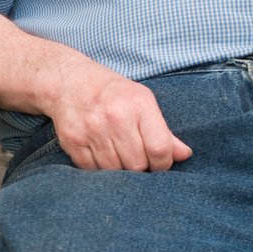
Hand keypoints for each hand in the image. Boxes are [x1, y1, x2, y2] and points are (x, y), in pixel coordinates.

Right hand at [46, 65, 192, 170]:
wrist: (67, 80)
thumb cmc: (112, 92)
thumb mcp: (142, 101)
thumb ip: (163, 131)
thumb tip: (185, 155)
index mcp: (138, 105)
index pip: (159, 149)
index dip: (163, 164)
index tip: (158, 164)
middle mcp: (115, 117)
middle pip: (137, 165)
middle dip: (140, 168)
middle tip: (137, 160)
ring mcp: (92, 130)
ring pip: (114, 171)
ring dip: (119, 170)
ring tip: (118, 156)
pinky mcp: (73, 141)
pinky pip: (92, 170)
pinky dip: (99, 169)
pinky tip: (101, 155)